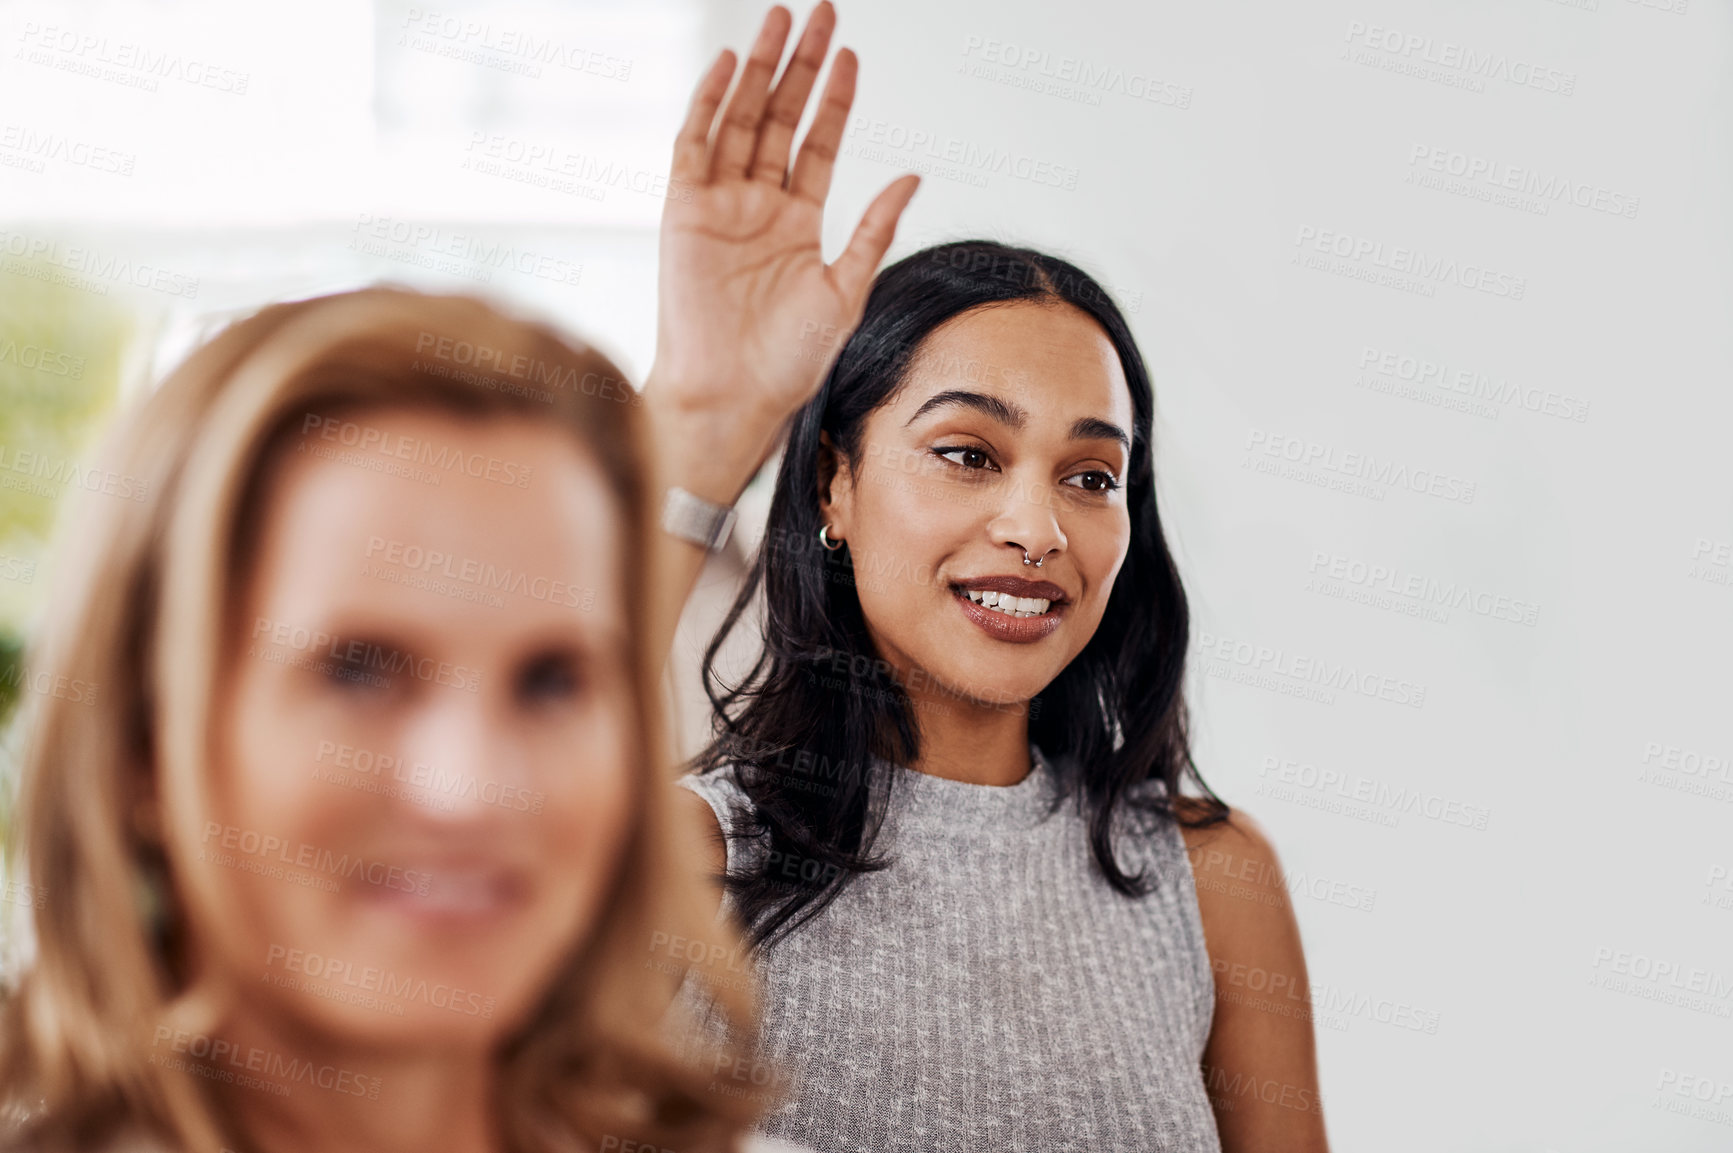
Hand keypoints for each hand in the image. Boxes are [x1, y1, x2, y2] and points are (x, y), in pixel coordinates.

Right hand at [644, 2, 919, 503]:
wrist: (732, 396)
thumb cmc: (789, 362)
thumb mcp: (846, 290)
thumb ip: (874, 229)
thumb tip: (912, 176)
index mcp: (797, 224)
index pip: (817, 145)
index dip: (834, 101)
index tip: (851, 57)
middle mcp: (757, 207)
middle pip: (779, 118)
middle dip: (799, 66)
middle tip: (819, 13)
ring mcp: (718, 205)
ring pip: (738, 120)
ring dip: (758, 70)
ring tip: (781, 20)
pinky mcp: (683, 212)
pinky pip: (694, 147)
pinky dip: (708, 105)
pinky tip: (729, 66)